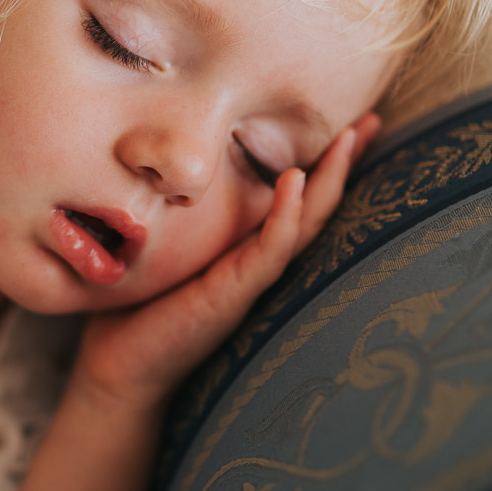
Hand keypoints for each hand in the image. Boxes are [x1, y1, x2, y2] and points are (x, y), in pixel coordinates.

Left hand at [73, 113, 380, 414]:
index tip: (348, 124)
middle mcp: (256, 265)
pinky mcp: (232, 296)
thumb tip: (162, 165)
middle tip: (371, 121)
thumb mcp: (162, 250)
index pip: (293, 201)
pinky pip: (268, 251)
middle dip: (342, 166)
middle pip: (312, 209)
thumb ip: (177, 216)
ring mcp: (250, 282)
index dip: (320, 164)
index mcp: (245, 252)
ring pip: (302, 226)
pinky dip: (284, 216)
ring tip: (347, 139)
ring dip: (326, 182)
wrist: (120, 370)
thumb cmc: (137, 312)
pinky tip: (295, 182)